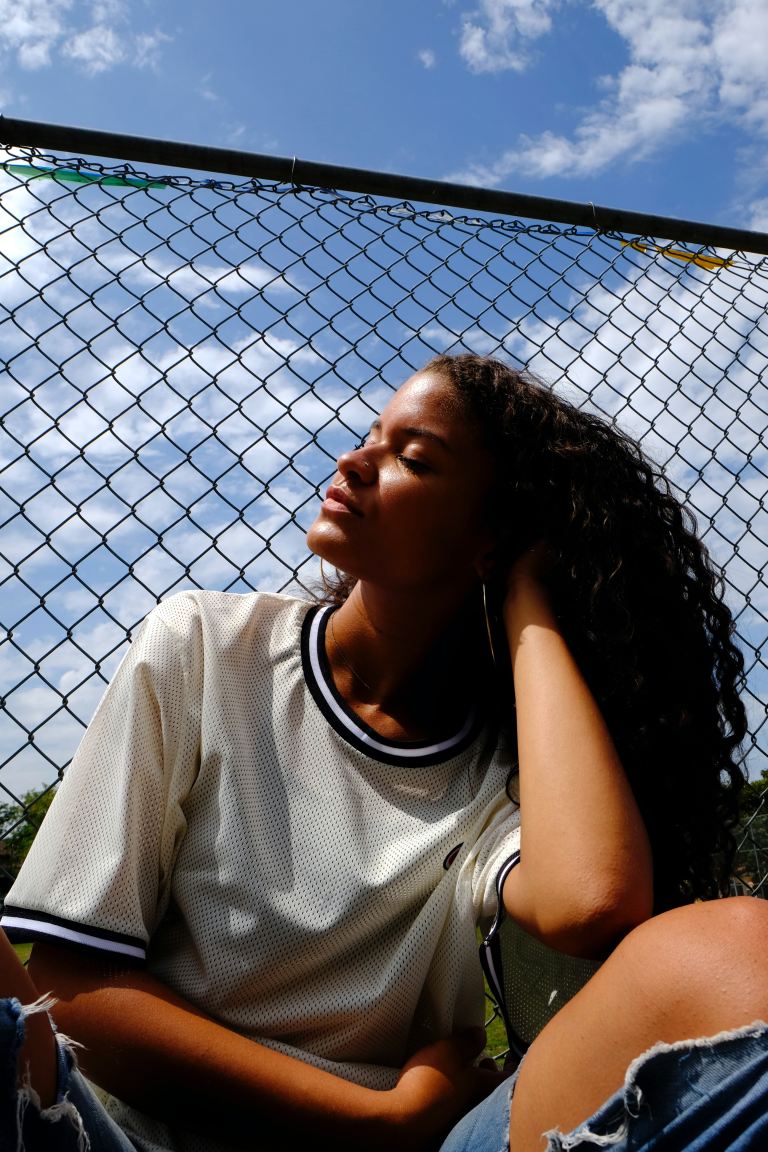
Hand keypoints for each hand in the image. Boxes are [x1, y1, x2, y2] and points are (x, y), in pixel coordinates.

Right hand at [387, 1028, 510, 1149]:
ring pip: (473, 1097)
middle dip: (489, 1073)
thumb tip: (480, 1034)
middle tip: (486, 1061)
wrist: (403, 1121)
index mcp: (483, 1087)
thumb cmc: (429, 1085)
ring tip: (463, 1069)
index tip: (512, 1058)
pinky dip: (455, 1093)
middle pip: (490, 1089)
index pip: (507, 1077)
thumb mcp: (448, 1051)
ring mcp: (459, 1116)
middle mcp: (476, 1105)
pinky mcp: (442, 1122)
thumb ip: (466, 1042)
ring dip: (471, 1082)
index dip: (511, 1066)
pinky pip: (456, 1105)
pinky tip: (444, 1085)